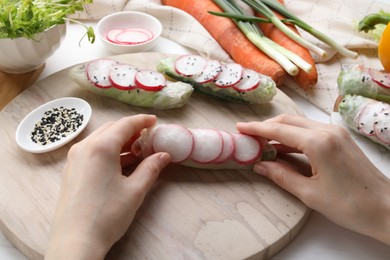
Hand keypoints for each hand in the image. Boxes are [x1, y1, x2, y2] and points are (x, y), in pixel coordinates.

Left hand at [45, 114, 170, 258]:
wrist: (75, 241)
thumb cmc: (107, 214)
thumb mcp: (135, 190)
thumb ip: (151, 168)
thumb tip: (164, 155)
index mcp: (101, 147)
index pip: (124, 125)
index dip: (142, 121)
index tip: (155, 121)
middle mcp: (84, 147)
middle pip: (110, 129)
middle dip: (130, 130)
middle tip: (147, 137)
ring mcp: (74, 159)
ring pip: (100, 140)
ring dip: (119, 141)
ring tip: (137, 151)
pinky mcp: (71, 171)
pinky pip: (92, 152)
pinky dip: (108, 152)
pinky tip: (120, 164)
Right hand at [237, 114, 389, 244]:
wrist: (386, 208)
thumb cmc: (349, 205)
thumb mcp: (310, 193)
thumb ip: (281, 175)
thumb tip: (259, 165)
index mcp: (318, 143)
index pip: (279, 129)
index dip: (257, 128)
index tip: (240, 127)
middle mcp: (327, 131)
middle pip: (288, 121)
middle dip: (266, 126)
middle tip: (248, 135)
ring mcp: (336, 132)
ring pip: (299, 124)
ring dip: (279, 130)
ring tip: (262, 142)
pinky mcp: (340, 138)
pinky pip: (310, 130)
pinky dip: (294, 135)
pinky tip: (284, 146)